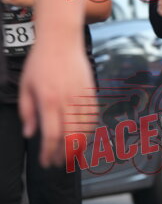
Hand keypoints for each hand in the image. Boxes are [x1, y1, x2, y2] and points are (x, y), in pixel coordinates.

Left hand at [19, 39, 97, 166]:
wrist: (61, 40)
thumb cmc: (40, 61)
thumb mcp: (25, 86)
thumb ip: (27, 112)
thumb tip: (30, 133)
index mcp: (48, 101)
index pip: (52, 136)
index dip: (49, 153)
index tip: (45, 162)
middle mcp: (67, 101)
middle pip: (71, 137)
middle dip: (65, 155)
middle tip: (58, 163)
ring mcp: (81, 97)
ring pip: (85, 130)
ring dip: (78, 146)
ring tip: (70, 155)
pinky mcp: (91, 92)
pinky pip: (93, 117)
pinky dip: (89, 131)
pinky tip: (82, 137)